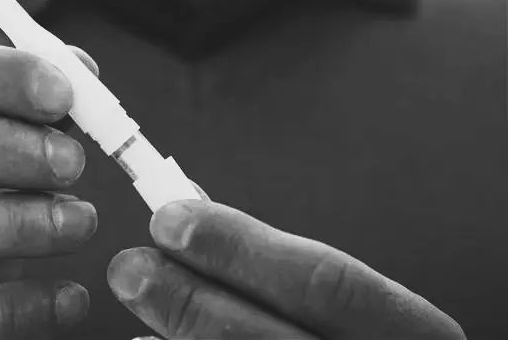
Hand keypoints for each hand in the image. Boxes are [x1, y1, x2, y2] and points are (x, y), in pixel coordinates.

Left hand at [108, 201, 464, 338]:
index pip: (327, 284)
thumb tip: (190, 211)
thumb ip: (274, 260)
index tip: (171, 219)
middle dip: (192, 298)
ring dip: (179, 330)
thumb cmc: (350, 329)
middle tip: (130, 265)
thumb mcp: (343, 298)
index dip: (242, 248)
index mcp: (408, 331)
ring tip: (135, 291)